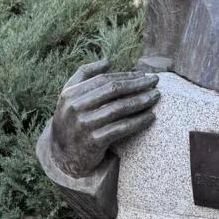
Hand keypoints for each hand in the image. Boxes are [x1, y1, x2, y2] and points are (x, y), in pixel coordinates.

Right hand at [50, 60, 159, 176]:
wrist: (63, 156)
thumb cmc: (71, 120)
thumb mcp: (69, 97)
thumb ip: (83, 76)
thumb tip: (107, 62)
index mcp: (70, 94)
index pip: (104, 80)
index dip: (126, 76)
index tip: (143, 75)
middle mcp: (75, 108)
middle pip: (113, 91)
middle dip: (137, 84)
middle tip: (155, 82)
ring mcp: (84, 125)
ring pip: (120, 108)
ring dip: (142, 101)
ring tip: (156, 97)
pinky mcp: (94, 142)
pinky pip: (122, 128)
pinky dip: (138, 121)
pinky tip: (151, 117)